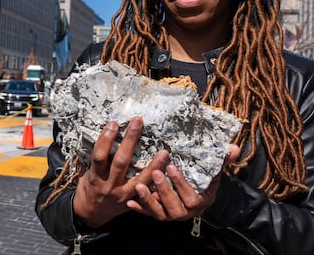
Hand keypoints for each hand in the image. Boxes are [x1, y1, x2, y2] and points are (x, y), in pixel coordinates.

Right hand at [73, 117, 169, 227]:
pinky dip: (158, 184)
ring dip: (154, 165)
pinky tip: (169, 174)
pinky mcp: (134, 202)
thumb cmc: (88, 188)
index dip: (106, 139)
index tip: (113, 123)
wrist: (91, 213)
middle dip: (129, 140)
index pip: (100, 155)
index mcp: (95, 176)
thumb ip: (94, 159)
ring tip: (164, 151)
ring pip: (141, 180)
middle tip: (137, 122)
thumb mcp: (86, 173)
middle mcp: (109, 185)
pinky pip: (149, 194)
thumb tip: (101, 135)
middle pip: (121, 161)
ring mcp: (123, 195)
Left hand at [126, 144, 240, 220]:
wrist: (196, 197)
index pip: (192, 198)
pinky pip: (149, 215)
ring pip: (160, 213)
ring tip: (139, 186)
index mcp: (199, 202)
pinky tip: (130, 202)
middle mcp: (185, 212)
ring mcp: (171, 215)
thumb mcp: (212, 172)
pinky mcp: (158, 214)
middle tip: (155, 173)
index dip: (181, 184)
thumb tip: (234, 149)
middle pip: (175, 207)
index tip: (172, 167)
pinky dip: (140, 210)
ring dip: (149, 200)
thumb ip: (222, 162)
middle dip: (164, 190)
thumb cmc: (202, 182)